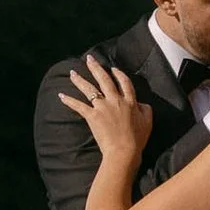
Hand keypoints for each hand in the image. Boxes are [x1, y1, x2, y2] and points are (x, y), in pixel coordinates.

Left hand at [63, 55, 152, 173]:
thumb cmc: (137, 139)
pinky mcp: (92, 116)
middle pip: (104, 79)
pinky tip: (61, 95)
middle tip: (89, 59)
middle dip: (96, 68)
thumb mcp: (148, 122)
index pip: (124, 82)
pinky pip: (78, 106)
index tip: (113, 68)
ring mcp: (103, 107)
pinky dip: (69, 101)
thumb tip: (141, 103)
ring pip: (89, 89)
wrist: (123, 151)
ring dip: (80, 80)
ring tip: (72, 72)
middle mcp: (115, 100)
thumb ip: (146, 109)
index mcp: (130, 101)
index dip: (118, 74)